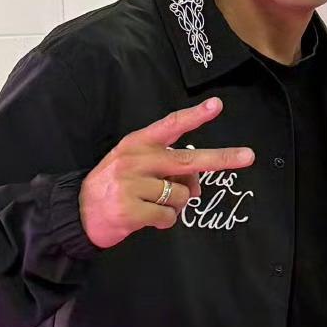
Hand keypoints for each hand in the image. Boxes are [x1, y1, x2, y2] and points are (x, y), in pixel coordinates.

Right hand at [78, 96, 253, 249]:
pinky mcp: (131, 210)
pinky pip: (168, 217)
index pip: (170, 125)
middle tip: (248, 156)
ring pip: (181, 195)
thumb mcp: (134, 166)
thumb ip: (166, 168)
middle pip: (188, 161)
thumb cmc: (114, 185)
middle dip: (222, 159)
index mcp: (137, 144)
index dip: (195, 116)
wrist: (77, 213)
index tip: (217, 105)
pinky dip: (164, 222)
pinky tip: (147, 218)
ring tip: (152, 204)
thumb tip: (197, 183)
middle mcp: (136, 160)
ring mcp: (132, 185)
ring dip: (175, 205)